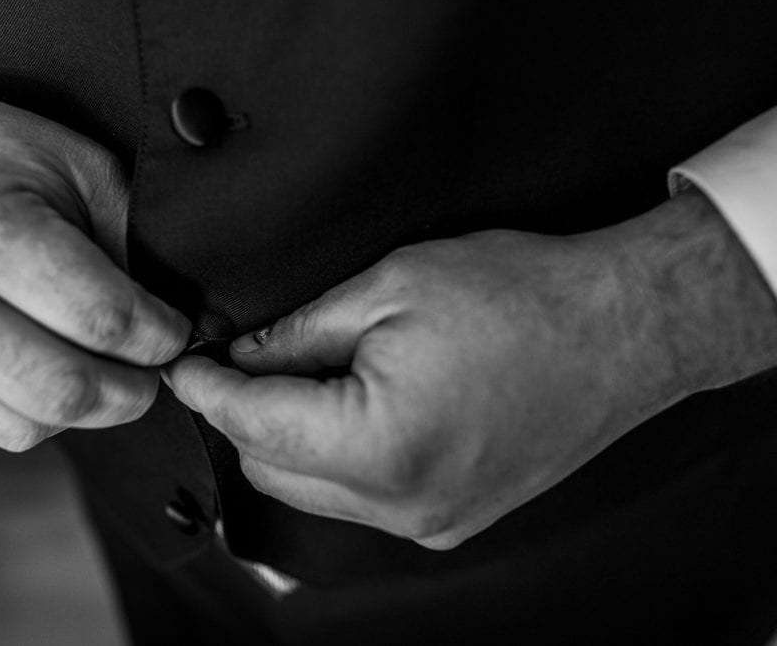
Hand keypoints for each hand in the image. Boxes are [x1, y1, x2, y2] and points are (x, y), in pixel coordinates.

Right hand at [0, 68, 189, 450]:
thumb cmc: (1, 155)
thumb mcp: (84, 169)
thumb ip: (129, 247)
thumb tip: (170, 328)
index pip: (98, 317)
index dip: (158, 335)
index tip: (173, 329)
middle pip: (59, 392)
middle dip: (130, 392)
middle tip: (149, 366)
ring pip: (27, 426)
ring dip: (87, 409)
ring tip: (102, 365)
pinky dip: (40, 413)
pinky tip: (49, 365)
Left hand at [165, 190, 776, 548]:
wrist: (626, 327)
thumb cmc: (520, 295)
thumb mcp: (390, 288)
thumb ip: (299, 332)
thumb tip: (240, 356)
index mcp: (381, 447)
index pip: (253, 426)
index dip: (206, 390)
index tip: (183, 365)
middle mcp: (403, 504)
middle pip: (273, 470)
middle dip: (246, 415)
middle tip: (249, 355)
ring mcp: (432, 521)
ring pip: (314, 491)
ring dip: (292, 439)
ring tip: (309, 373)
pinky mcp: (453, 518)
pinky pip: (362, 498)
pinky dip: (339, 457)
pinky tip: (354, 405)